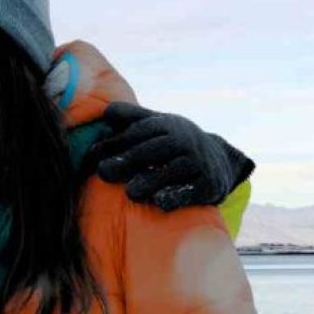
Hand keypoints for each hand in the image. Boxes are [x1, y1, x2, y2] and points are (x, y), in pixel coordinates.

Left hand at [92, 102, 254, 211]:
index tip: (92, 154)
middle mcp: (185, 141)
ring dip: (152, 180)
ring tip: (130, 191)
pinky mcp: (210, 184)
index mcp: (167, 125)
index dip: (117, 141)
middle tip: (104, 172)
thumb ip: (130, 118)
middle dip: (129, 159)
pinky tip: (160, 202)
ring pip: (175, 170)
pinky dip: (178, 195)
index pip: (141, 130)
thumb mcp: (156, 125)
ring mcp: (200, 163)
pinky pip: (194, 190)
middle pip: (156, 149)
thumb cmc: (174, 142)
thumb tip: (105, 112)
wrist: (221, 160)